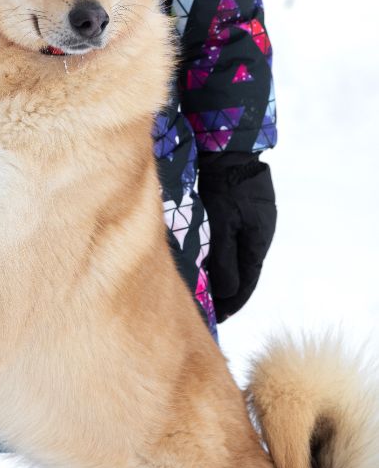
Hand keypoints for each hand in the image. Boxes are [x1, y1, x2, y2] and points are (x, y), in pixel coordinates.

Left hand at [198, 153, 276, 322]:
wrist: (229, 148)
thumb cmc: (224, 187)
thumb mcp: (223, 225)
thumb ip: (224, 260)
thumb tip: (227, 293)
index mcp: (258, 242)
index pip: (245, 284)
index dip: (230, 304)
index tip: (216, 319)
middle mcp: (259, 234)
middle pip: (244, 272)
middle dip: (228, 292)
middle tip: (210, 309)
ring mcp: (253, 221)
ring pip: (238, 256)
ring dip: (224, 273)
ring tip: (207, 288)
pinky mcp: (243, 209)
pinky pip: (234, 241)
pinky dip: (223, 255)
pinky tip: (209, 258)